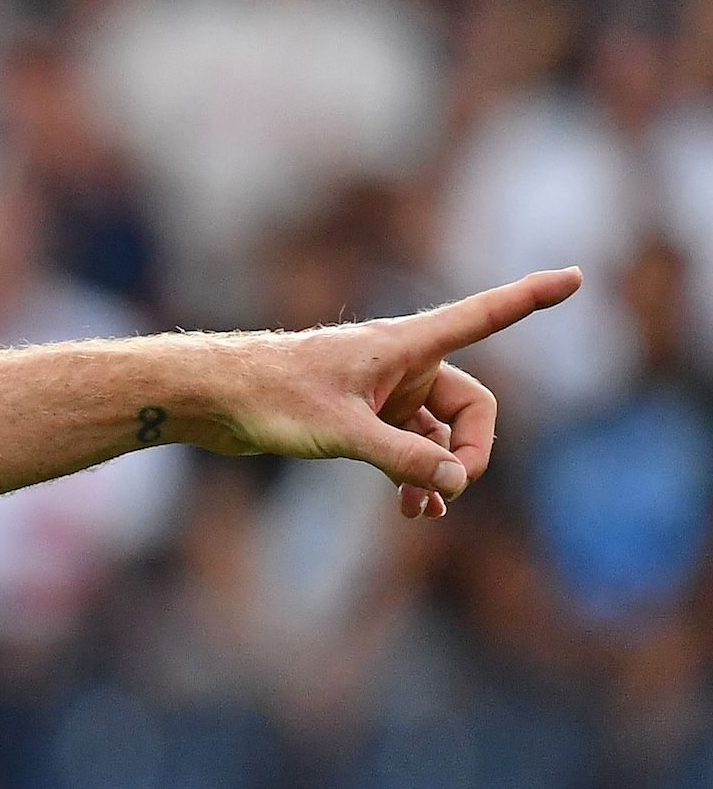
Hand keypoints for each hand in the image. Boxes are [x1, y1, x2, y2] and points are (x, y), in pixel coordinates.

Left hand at [189, 267, 579, 518]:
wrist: (211, 398)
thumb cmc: (271, 397)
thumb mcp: (344, 432)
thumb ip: (404, 459)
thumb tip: (457, 483)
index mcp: (405, 344)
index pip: (484, 315)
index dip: (530, 298)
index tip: (576, 276)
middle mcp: (401, 362)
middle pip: (471, 406)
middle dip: (470, 450)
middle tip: (451, 489)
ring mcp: (381, 390)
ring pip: (438, 433)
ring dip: (440, 471)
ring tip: (429, 513)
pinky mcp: (358, 414)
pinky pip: (408, 445)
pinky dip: (414, 474)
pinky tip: (413, 510)